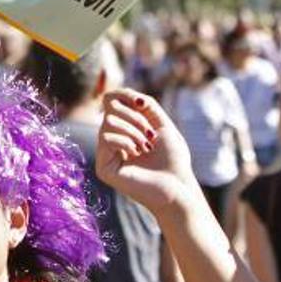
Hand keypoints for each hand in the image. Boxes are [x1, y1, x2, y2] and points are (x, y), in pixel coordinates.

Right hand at [95, 89, 200, 216]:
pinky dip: (125, 142)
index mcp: (125, 128)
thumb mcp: (162, 124)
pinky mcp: (103, 167)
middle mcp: (113, 139)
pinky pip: (106, 138)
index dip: (123, 95)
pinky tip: (136, 154)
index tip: (142, 104)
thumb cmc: (173, 159)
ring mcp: (107, 153)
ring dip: (133, 131)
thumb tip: (122, 95)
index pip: (111, 101)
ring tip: (146, 147)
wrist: (177, 186)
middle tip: (150, 135)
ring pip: (109, 122)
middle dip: (135, 117)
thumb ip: (146, 105)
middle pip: (110, 108)